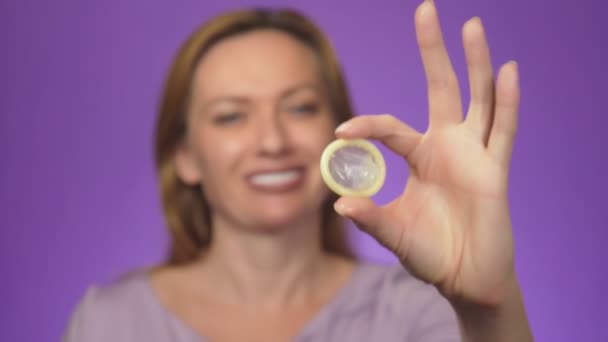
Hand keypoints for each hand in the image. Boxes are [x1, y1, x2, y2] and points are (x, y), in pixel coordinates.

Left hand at [334, 1, 519, 306]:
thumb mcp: (394, 233)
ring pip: (478, 99)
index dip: (367, 125)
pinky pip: (504, 132)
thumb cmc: (430, 253)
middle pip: (442, 88)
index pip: (391, 127)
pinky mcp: (496, 171)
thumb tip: (338, 203)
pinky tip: (507, 69)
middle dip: (434, 50)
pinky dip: (507, 102)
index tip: (341, 131)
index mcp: (420, 156)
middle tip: (426, 9)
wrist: (466, 279)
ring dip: (476, 63)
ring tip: (471, 26)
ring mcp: (474, 154)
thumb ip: (372, 217)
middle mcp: (448, 146)